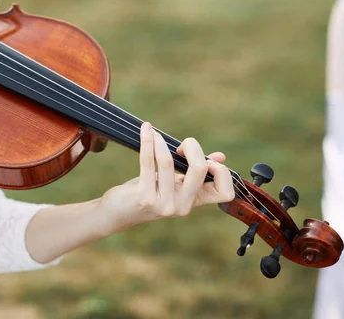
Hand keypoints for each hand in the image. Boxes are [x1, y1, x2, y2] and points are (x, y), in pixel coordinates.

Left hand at [98, 122, 234, 232]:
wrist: (119, 212)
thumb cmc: (149, 193)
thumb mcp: (174, 184)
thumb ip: (195, 173)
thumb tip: (220, 157)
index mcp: (194, 202)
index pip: (225, 193)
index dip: (222, 172)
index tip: (207, 160)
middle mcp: (182, 206)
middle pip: (199, 169)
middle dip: (192, 147)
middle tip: (182, 145)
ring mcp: (163, 204)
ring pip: (168, 162)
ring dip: (161, 142)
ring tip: (155, 133)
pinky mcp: (144, 197)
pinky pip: (148, 162)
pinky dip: (148, 142)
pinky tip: (146, 130)